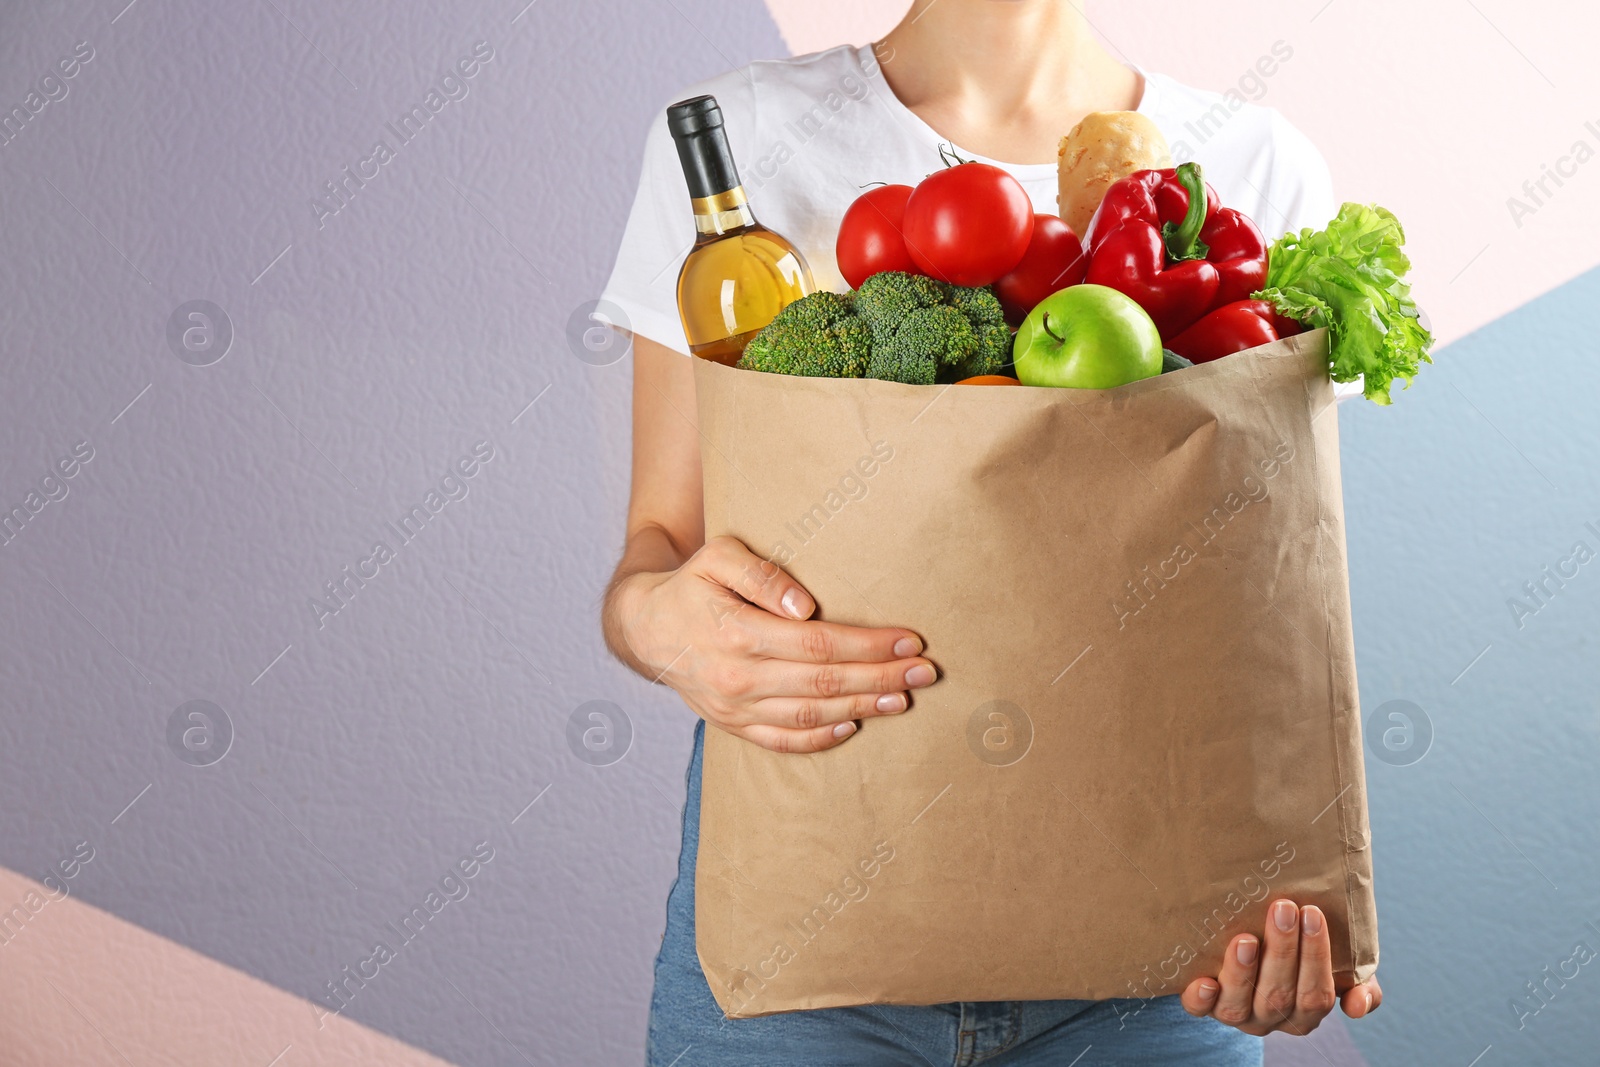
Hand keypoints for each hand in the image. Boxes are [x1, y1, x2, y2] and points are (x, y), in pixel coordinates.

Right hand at [617, 535, 936, 752]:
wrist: (645, 628)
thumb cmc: (692, 583)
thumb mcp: (717, 557)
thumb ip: (760, 575)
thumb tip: (805, 605)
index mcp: (736, 632)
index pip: (819, 644)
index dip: (868, 644)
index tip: (910, 640)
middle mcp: (737, 677)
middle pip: (823, 683)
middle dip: (880, 677)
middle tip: (926, 672)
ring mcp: (734, 708)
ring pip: (809, 717)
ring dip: (861, 708)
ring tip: (902, 698)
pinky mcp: (732, 724)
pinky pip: (780, 742)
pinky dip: (820, 740)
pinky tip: (854, 726)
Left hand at [1180, 899, 1381, 1036]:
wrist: (1245, 947)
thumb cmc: (1297, 953)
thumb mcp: (1334, 964)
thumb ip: (1357, 980)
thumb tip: (1359, 1006)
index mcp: (1305, 1011)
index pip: (1317, 994)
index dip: (1316, 957)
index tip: (1312, 913)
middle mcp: (1272, 1017)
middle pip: (1280, 995)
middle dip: (1283, 951)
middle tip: (1283, 909)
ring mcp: (1237, 1013)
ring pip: (1240, 1005)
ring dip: (1244, 972)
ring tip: (1245, 939)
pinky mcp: (1204, 1006)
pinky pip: (1199, 1011)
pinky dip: (1201, 999)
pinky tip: (1203, 981)